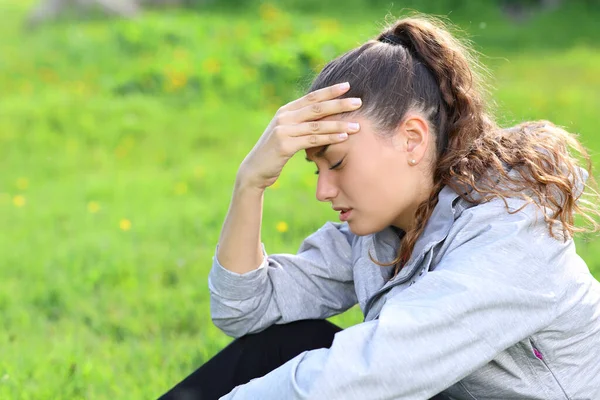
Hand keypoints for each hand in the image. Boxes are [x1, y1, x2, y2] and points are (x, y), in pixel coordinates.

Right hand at [237, 82, 361, 189]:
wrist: (255, 170)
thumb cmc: (274, 152)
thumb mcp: (286, 133)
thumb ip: (300, 123)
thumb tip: (323, 117)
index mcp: (285, 111)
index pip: (311, 97)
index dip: (330, 91)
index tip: (348, 86)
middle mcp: (284, 117)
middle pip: (317, 108)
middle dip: (339, 104)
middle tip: (359, 102)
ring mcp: (283, 130)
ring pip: (317, 125)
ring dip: (339, 125)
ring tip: (357, 126)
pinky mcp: (284, 145)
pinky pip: (312, 140)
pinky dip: (329, 138)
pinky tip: (343, 137)